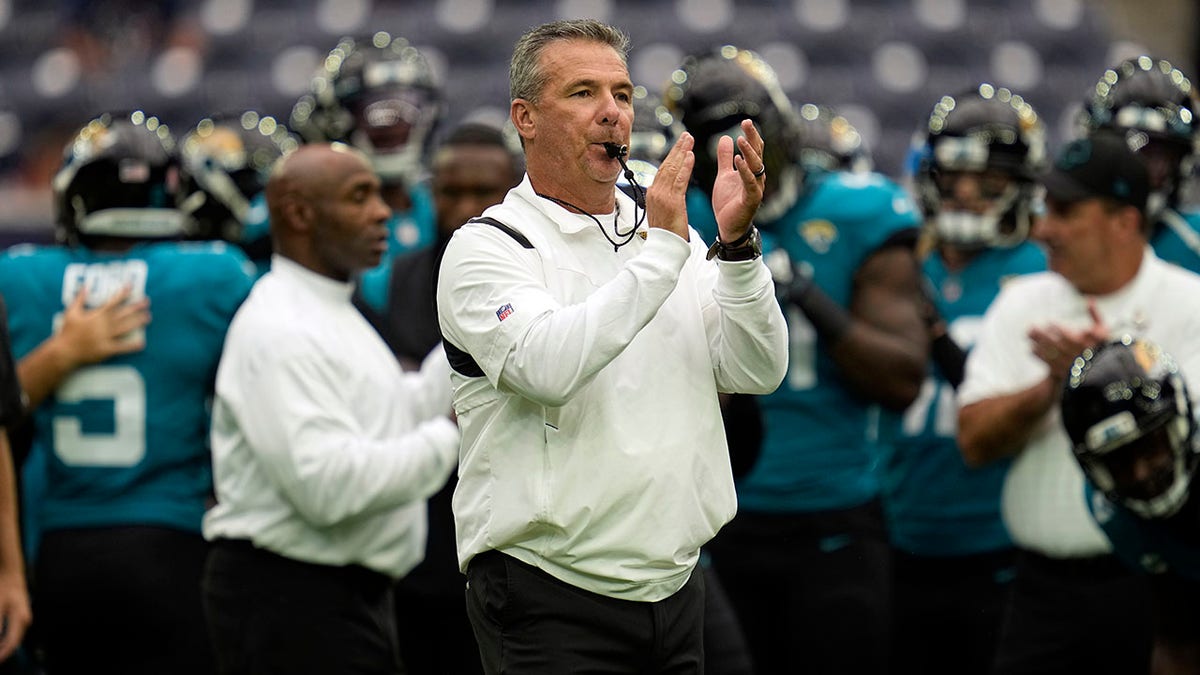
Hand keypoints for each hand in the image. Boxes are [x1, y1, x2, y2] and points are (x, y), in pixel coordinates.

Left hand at [0, 571, 29, 661]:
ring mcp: (23, 618)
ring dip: (4, 645)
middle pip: (14, 642)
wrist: (11, 572)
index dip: (3, 654)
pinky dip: (5, 638)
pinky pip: (13, 632)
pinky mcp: (20, 615)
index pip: (12, 643)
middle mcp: (25, 620)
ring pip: (14, 638)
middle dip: (3, 651)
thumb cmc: (4, 587)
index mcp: (21, 619)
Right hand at [58, 285, 151, 367]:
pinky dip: (132, 346)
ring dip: (138, 322)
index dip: (122, 294)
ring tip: (148, 317)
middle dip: (136, 307)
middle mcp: (103, 325)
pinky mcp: (107, 349)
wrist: (64, 351)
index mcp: (96, 315)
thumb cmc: (67, 331)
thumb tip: (85, 285)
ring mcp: (106, 337)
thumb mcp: (71, 312)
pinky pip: (122, 347)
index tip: (131, 287)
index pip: (113, 302)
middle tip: (147, 302)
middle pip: (123, 314)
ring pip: (126, 328)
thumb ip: (80, 298)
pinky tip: (142, 343)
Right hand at [644, 132, 694, 240]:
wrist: (664, 247)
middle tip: (686, 136)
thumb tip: (669, 190)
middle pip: (667, 165)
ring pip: (673, 168)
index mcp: (653, 193)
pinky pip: (680, 179)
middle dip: (677, 149)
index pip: (663, 169)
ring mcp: (663, 195)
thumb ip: (666, 197)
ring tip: (689, 140)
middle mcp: (656, 191)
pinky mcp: (673, 201)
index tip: (680, 146)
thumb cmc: (666, 233)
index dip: (672, 156)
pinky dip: (685, 166)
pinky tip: (690, 156)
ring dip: (682, 152)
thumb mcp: (663, 211)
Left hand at [711, 119, 765, 242]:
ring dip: (748, 152)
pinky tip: (738, 160)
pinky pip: (749, 183)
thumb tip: (726, 137)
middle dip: (752, 138)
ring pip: (755, 166)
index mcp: (751, 171)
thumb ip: (725, 158)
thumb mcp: (724, 175)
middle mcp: (757, 178)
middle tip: (747, 122)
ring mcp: (755, 188)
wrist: (728, 227)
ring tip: (741, 139)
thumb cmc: (728, 202)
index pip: (753, 149)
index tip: (746, 120)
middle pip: (757, 153)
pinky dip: (744, 171)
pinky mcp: (750, 199)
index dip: (751, 135)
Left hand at [1028, 300, 1108, 382]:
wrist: (1103, 374)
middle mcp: (1078, 356)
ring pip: (1051, 356)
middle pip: (1056, 345)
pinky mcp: (1064, 375)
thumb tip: (1090, 299)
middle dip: (1042, 336)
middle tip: (1031, 328)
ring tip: (1029, 337)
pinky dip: (1039, 357)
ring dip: (1038, 346)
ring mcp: (1071, 367)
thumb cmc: (1101, 348)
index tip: (1050, 323)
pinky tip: (1031, 350)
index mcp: (1087, 345)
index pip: (1070, 336)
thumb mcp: (1103, 331)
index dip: (1059, 329)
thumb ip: (1096, 316)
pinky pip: (1049, 365)